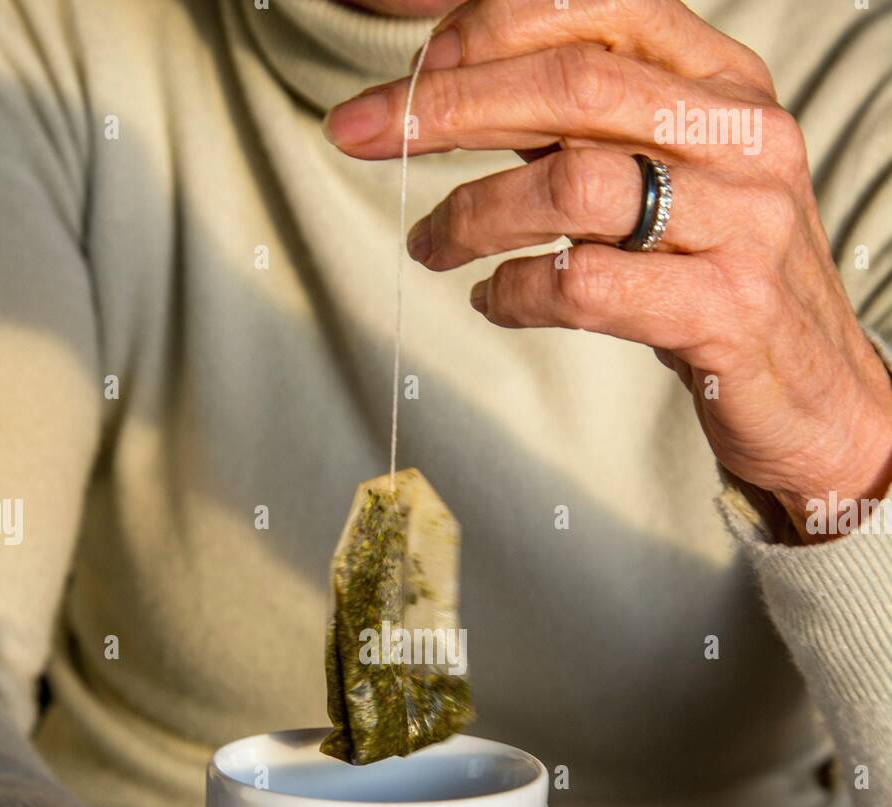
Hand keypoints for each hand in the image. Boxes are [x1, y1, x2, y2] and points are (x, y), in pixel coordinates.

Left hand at [323, 0, 891, 539]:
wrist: (816, 394)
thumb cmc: (722, 279)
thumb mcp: (672, 175)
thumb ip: (588, 129)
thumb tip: (458, 90)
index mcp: (723, 82)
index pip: (595, 9)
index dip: (487, 28)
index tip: (412, 69)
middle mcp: (740, 136)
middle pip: (570, 86)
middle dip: (445, 106)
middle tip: (365, 133)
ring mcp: (741, 222)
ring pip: (572, 185)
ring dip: (473, 213)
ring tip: (431, 241)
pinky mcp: (724, 311)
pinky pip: (588, 286)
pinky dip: (518, 291)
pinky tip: (494, 298)